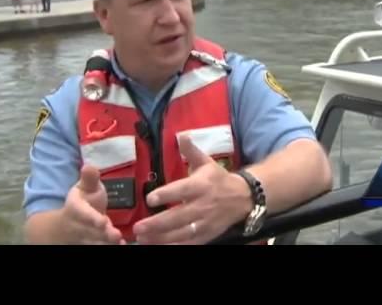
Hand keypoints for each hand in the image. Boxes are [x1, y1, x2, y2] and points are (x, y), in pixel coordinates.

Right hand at [61, 165, 125, 244]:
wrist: (68, 224)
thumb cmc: (83, 200)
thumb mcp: (85, 187)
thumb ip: (89, 179)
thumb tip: (89, 165)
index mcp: (76, 209)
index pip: (84, 215)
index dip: (92, 219)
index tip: (103, 221)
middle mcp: (79, 226)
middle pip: (92, 232)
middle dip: (104, 234)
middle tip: (116, 235)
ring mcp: (85, 238)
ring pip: (96, 242)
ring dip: (108, 242)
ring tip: (120, 242)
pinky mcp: (92, 243)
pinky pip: (100, 246)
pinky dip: (110, 246)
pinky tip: (122, 245)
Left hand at [132, 135, 251, 244]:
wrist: (243, 197)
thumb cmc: (219, 179)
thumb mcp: (206, 162)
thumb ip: (191, 151)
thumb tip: (182, 135)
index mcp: (201, 185)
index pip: (182, 190)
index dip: (166, 195)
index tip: (149, 199)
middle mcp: (202, 205)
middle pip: (178, 216)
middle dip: (157, 223)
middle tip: (138, 227)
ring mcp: (205, 223)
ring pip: (181, 233)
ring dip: (161, 238)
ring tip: (142, 239)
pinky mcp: (207, 235)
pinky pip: (189, 244)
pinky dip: (175, 246)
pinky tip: (158, 246)